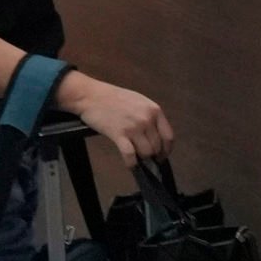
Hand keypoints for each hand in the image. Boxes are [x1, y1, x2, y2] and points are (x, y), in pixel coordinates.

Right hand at [57, 74, 171, 161]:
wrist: (92, 96)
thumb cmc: (114, 98)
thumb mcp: (139, 102)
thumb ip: (150, 116)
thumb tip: (155, 135)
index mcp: (154, 110)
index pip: (168, 136)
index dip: (167, 150)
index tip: (162, 156)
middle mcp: (147, 119)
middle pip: (157, 146)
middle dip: (153, 156)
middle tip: (147, 160)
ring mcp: (133, 127)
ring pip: (146, 152)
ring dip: (142, 159)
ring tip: (137, 159)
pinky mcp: (119, 134)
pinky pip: (130, 155)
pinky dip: (131, 163)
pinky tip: (130, 165)